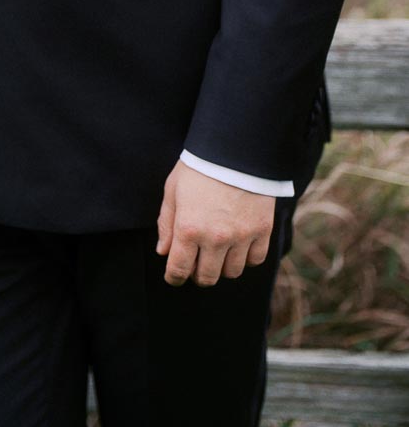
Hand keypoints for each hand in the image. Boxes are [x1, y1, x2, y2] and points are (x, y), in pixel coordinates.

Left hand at [156, 160, 273, 286]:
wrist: (234, 149)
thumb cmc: (198, 167)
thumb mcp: (173, 190)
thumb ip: (166, 223)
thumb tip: (164, 252)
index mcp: (189, 228)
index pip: (179, 269)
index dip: (174, 277)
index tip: (174, 277)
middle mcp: (215, 238)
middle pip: (207, 277)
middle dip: (198, 274)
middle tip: (196, 262)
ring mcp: (241, 236)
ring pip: (231, 272)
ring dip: (222, 266)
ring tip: (217, 250)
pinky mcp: (262, 230)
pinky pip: (255, 260)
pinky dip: (246, 257)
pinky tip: (238, 244)